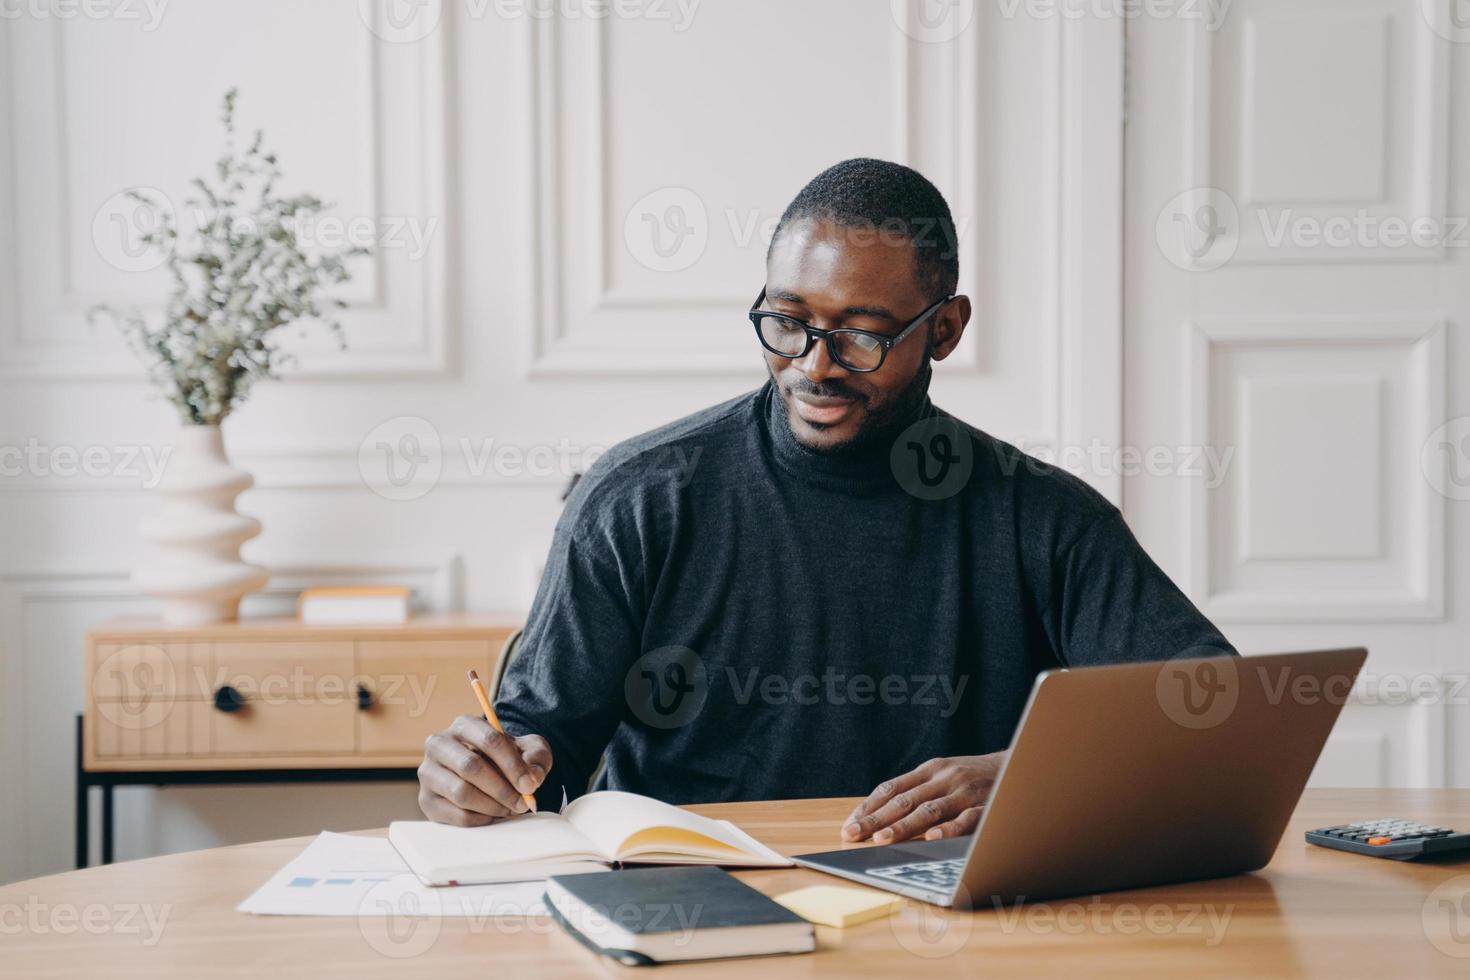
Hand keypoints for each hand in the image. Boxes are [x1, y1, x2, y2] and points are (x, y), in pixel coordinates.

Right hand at [417, 714, 551, 825]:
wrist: (485, 773)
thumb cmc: (507, 758)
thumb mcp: (528, 750)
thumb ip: (536, 757)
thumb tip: (532, 778)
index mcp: (464, 724)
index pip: (489, 740)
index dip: (512, 764)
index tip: (530, 785)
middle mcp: (439, 744)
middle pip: (471, 767)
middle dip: (502, 789)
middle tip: (522, 803)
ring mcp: (428, 772)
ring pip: (461, 793)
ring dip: (493, 806)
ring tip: (510, 809)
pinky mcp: (427, 800)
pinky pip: (457, 815)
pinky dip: (481, 819)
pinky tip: (493, 814)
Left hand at [842, 752, 1007, 843]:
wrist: (1021, 763)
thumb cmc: (975, 776)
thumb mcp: (945, 775)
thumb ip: (919, 791)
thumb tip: (882, 816)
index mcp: (930, 769)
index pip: (891, 788)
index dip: (868, 806)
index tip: (849, 825)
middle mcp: (944, 778)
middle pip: (904, 800)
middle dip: (876, 819)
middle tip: (854, 835)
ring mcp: (965, 792)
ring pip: (929, 810)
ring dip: (904, 826)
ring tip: (883, 839)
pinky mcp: (986, 806)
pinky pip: (965, 819)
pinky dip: (947, 829)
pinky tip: (931, 839)